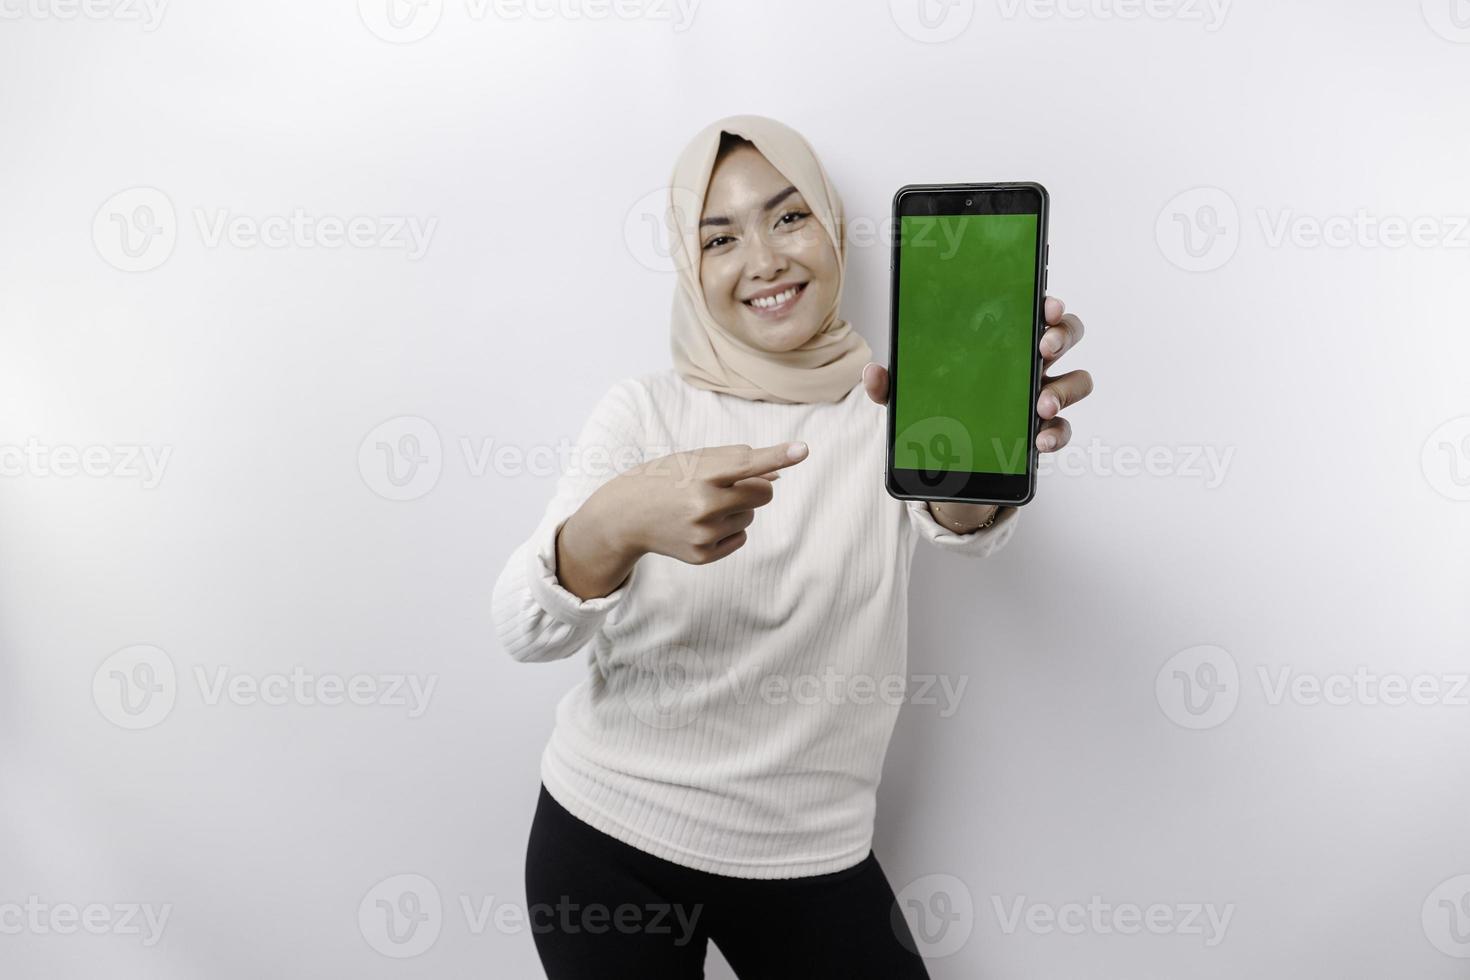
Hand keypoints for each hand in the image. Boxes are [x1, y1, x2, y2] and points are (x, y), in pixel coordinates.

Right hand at [590, 441, 807, 566]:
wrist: (626, 515)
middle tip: (730, 485)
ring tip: (703, 505)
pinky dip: (730, 529)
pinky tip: (702, 524)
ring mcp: (703, 534)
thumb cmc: (667, 478)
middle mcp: (703, 505)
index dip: (777, 456)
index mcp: (700, 474)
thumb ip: (736, 462)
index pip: (748, 464)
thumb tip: (778, 474)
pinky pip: (741, 538)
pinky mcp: (703, 555)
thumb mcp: (694, 460)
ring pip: (751, 516)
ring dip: (738, 508)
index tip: (803, 450)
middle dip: (759, 486)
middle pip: (764, 493)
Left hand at [861, 295, 1092, 454]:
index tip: (1045, 302)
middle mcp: (1029, 363)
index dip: (1046, 301)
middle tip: (1043, 346)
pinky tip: (1040, 439)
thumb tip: (873, 372)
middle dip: (1061, 335)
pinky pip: (1063, 429)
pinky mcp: (1043, 431)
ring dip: (1063, 389)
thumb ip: (892, 384)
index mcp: (1001, 341)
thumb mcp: (909, 396)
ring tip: (1040, 404)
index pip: (1031, 309)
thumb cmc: (937, 410)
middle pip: (1065, 334)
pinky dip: (1056, 433)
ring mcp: (1041, 395)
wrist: (948, 462)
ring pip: (1076, 381)